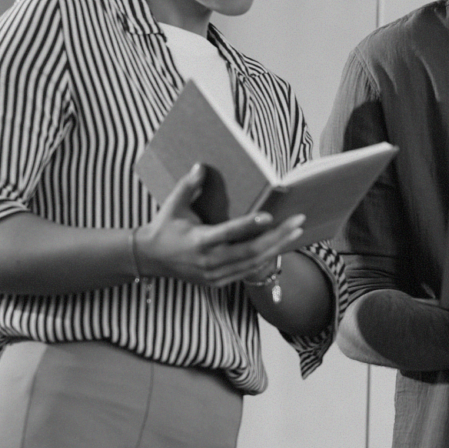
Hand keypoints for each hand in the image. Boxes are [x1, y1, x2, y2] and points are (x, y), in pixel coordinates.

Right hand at [135, 164, 303, 286]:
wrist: (151, 259)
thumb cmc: (164, 227)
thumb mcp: (172, 205)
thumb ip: (188, 186)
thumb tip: (201, 166)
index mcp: (198, 241)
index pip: (228, 233)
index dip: (249, 225)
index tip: (269, 216)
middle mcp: (209, 261)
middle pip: (250, 251)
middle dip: (277, 236)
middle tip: (298, 221)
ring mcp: (215, 274)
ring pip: (253, 262)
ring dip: (277, 247)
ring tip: (295, 230)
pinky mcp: (218, 281)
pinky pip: (247, 270)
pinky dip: (265, 257)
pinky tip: (280, 244)